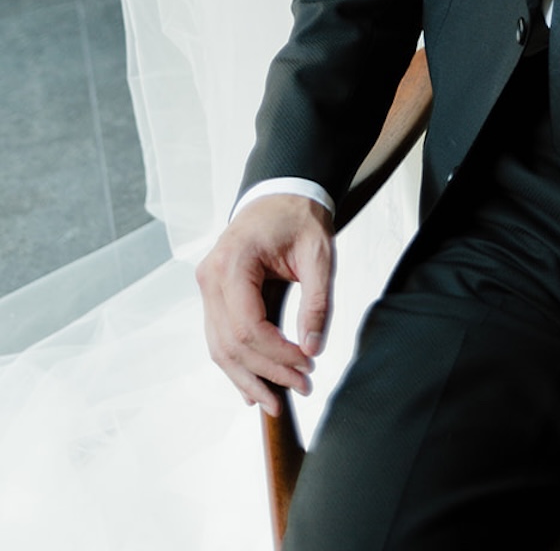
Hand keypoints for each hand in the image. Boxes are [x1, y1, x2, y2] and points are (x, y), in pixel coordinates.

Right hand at [196, 194, 334, 414]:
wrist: (281, 192)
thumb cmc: (299, 217)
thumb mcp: (319, 254)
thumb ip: (317, 302)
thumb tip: (313, 348)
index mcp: (233, 262)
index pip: (248, 327)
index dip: (277, 354)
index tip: (307, 366)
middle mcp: (210, 277)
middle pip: (230, 344)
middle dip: (266, 373)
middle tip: (302, 388)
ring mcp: (207, 286)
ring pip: (219, 348)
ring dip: (249, 378)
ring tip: (277, 401)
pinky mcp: (213, 294)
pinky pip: (220, 337)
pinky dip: (237, 365)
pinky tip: (253, 388)